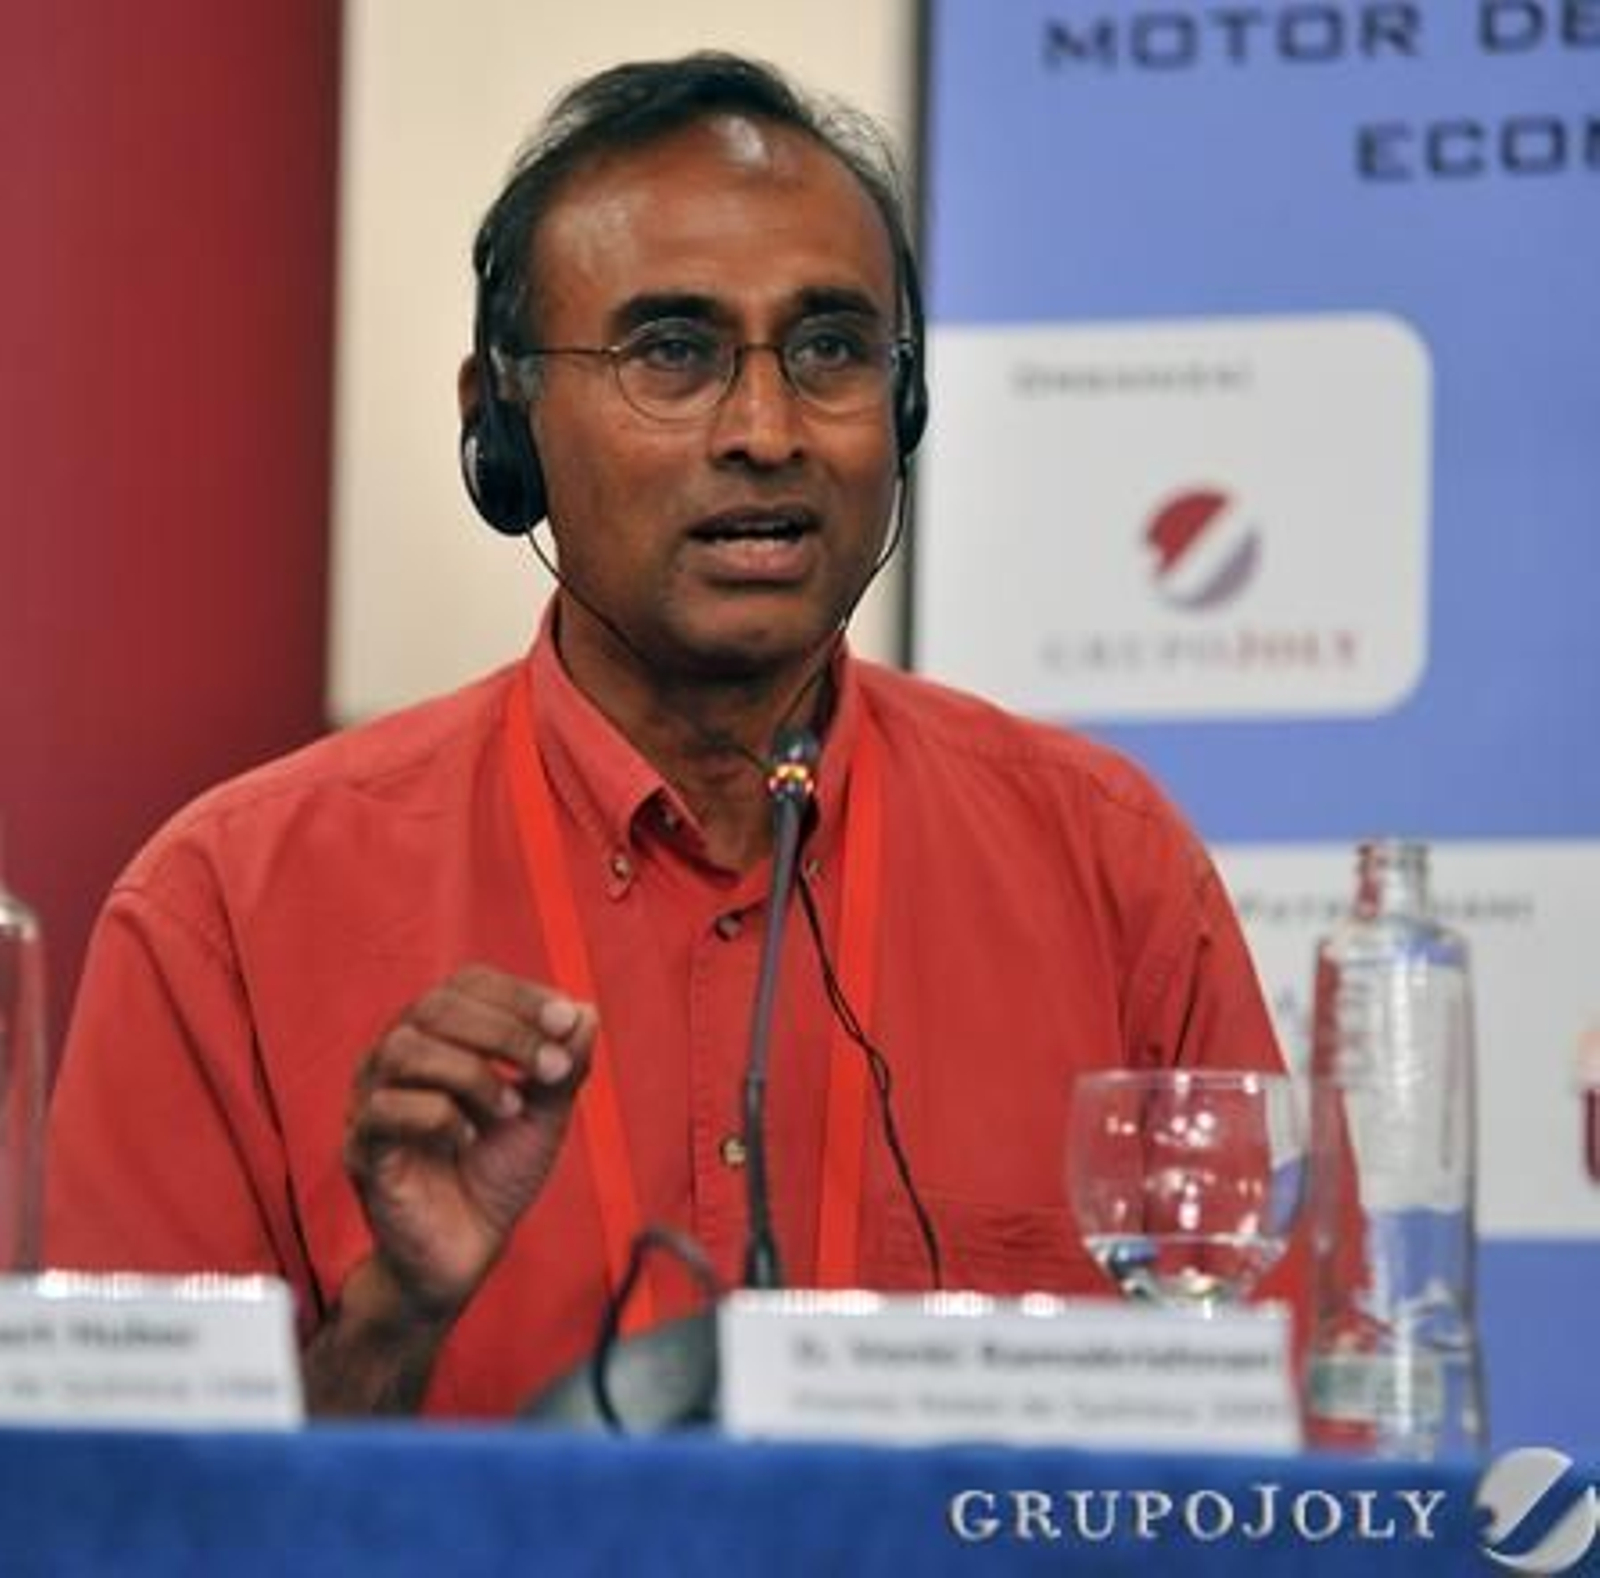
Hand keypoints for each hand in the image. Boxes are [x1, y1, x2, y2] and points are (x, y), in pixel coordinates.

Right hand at [343, 963, 596, 1323]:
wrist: (467, 1248)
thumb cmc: (499, 1169)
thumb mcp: (546, 1113)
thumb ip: (564, 1066)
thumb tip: (586, 1013)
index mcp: (439, 1036)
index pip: (468, 984)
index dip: (519, 994)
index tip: (567, 1021)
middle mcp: (396, 1056)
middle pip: (436, 1007)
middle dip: (506, 1031)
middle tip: (553, 1068)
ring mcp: (371, 1099)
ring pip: (405, 1049)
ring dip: (472, 1073)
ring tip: (511, 1108)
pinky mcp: (361, 1149)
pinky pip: (384, 1110)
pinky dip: (438, 1117)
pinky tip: (468, 1140)